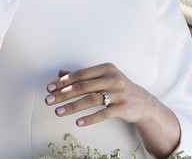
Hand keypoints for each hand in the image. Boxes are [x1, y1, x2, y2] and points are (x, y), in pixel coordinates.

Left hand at [45, 64, 180, 156]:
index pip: (80, 74)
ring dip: (72, 107)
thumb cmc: (117, 88)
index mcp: (106, 68)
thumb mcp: (102, 78)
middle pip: (83, 86)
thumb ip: (82, 76)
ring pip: (91, 100)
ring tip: (58, 112)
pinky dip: (90, 118)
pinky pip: (103, 114)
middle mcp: (113, 79)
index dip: (63, 81)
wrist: (143, 103)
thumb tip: (60, 73)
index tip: (49, 88)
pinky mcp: (123, 108)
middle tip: (48, 100)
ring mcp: (119, 93)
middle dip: (63, 94)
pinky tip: (78, 122)